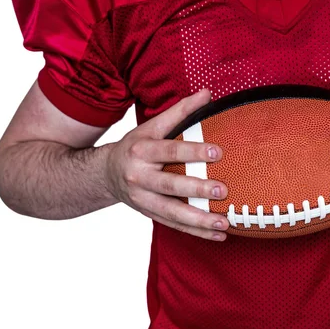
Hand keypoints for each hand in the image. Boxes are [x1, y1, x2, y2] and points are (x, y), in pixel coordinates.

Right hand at [105, 89, 229, 240]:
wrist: (105, 174)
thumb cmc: (135, 146)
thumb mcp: (152, 126)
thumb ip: (180, 111)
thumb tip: (208, 93)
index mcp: (142, 150)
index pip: (170, 150)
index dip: (193, 151)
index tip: (218, 152)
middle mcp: (140, 177)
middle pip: (170, 185)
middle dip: (196, 189)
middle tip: (222, 190)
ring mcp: (143, 199)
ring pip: (172, 213)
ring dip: (199, 220)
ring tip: (224, 223)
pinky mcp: (149, 214)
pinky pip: (175, 226)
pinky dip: (197, 232)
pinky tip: (219, 235)